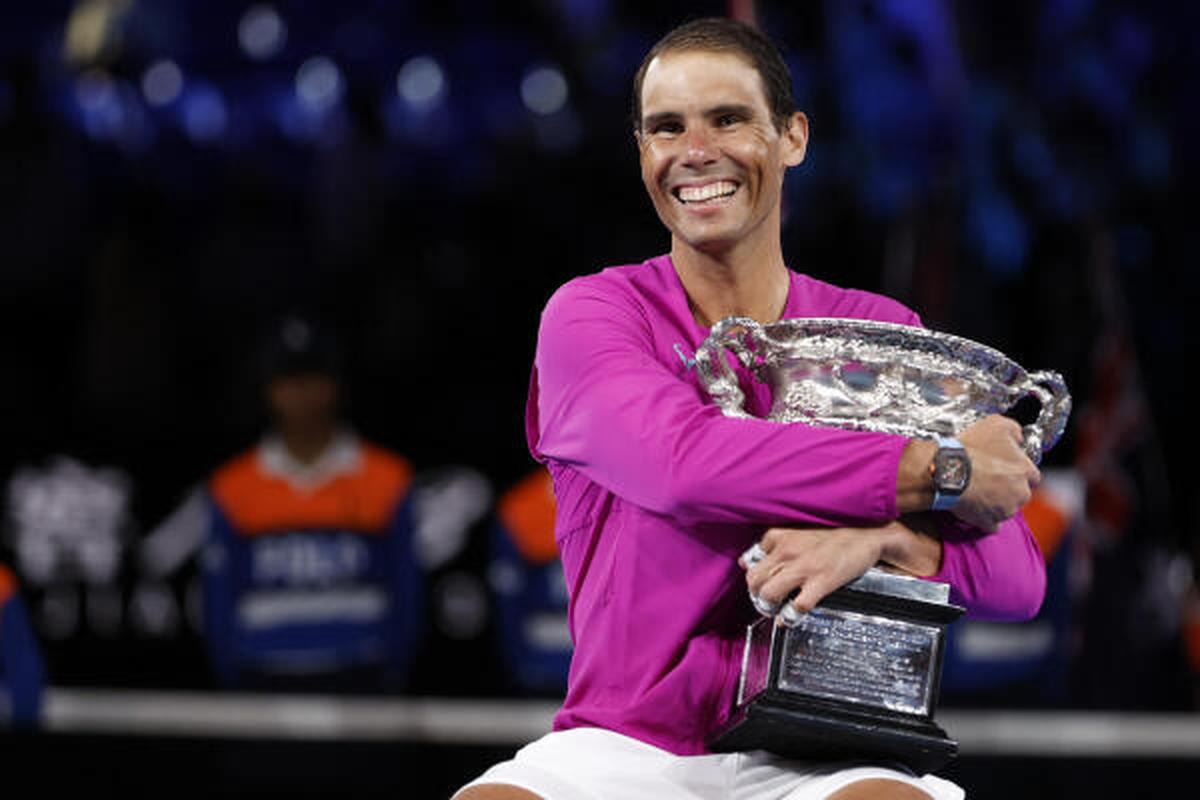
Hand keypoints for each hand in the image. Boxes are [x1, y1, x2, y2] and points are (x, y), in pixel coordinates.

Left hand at [740, 526, 885, 620]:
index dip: (753, 577)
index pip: (751, 560)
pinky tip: (789, 619)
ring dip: (768, 607)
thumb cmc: (833, 534)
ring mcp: (804, 567)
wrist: (866, 534)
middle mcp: (787, 550)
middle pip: (754, 580)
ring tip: (774, 610)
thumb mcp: (798, 532)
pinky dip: (790, 617)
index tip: (758, 585)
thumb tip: (746, 561)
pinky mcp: (821, 581)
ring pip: (769, 593)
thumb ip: (773, 545)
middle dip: (755, 595)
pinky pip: (797, 606)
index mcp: (780, 536)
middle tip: (763, 602)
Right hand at [953, 415, 1040, 531]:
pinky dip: (985, 518)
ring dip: (996, 503)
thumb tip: (1019, 438)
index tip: (1005, 469)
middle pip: (1020, 494)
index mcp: (1025, 471)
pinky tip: (975, 508)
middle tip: (989, 480)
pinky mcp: (988, 523)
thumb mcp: (996, 424)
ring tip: (977, 492)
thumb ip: (1014, 430)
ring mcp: (1005, 510)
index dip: (1019, 472)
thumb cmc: (971, 448)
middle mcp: (1021, 493)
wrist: (947, 471)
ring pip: (1006, 509)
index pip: (1033, 476)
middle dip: (1008, 489)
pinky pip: (991, 524)